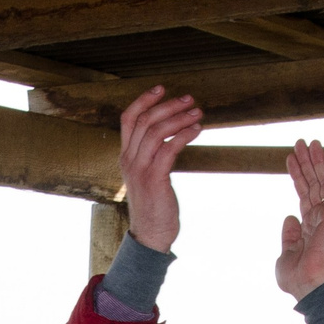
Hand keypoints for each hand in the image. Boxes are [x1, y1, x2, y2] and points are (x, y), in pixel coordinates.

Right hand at [115, 87, 201, 253]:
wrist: (150, 235)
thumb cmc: (153, 205)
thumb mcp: (147, 175)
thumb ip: (151, 155)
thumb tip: (170, 133)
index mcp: (125, 156)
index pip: (128, 119)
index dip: (144, 100)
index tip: (162, 88)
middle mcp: (129, 159)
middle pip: (145, 120)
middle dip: (169, 105)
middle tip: (190, 99)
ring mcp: (140, 169)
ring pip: (156, 131)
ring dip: (180, 118)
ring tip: (198, 113)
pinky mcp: (155, 179)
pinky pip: (169, 148)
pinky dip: (185, 135)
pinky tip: (197, 130)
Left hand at [274, 139, 323, 299]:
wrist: (310, 287)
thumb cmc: (297, 278)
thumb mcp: (285, 255)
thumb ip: (288, 235)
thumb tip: (290, 216)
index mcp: (307, 227)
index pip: (303, 195)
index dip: (298, 176)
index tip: (290, 158)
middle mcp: (319, 219)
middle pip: (313, 184)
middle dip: (307, 163)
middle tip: (301, 142)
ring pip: (323, 183)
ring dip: (317, 162)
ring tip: (311, 142)